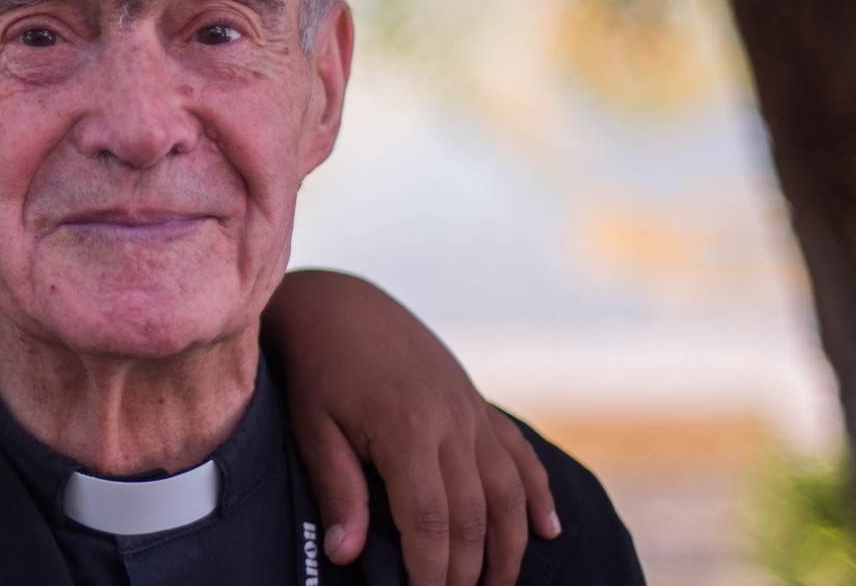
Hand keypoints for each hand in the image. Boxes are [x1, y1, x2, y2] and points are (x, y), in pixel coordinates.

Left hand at [264, 270, 560, 585]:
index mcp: (407, 429)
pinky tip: (548, 529)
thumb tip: (346, 555)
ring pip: (506, 490)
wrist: (342, 306)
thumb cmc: (318, 371)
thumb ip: (339, 492)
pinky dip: (537, 494)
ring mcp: (472, 412)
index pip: (428, 520)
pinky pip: (518, 454)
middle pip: (472, 514)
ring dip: (508, 544)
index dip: (429, 568)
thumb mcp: (314, 430)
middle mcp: (452, 422)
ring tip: (499, 585)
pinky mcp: (478, 404)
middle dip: (467, 569)